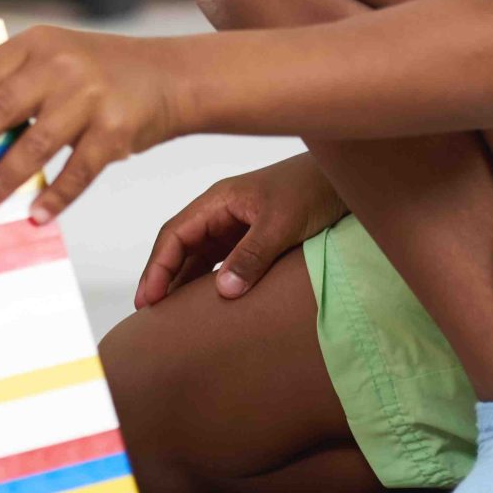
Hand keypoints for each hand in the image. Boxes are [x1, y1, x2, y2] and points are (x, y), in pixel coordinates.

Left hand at [0, 26, 183, 222]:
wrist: (168, 75)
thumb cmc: (95, 74)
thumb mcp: (53, 58)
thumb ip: (12, 82)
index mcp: (35, 44)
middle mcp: (61, 65)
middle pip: (1, 108)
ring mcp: (90, 96)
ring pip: (35, 144)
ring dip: (1, 180)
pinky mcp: (116, 129)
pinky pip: (78, 170)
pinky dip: (55, 197)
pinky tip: (35, 216)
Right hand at [138, 152, 344, 307]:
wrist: (344, 178)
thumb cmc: (312, 189)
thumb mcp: (281, 223)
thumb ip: (252, 256)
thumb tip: (223, 291)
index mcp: (217, 202)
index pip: (174, 235)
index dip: (157, 267)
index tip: (148, 298)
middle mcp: (220, 214)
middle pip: (180, 247)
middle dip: (163, 278)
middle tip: (150, 313)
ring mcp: (236, 226)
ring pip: (199, 256)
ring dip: (184, 282)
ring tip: (171, 314)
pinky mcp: (253, 239)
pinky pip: (222, 262)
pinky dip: (210, 281)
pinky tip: (207, 302)